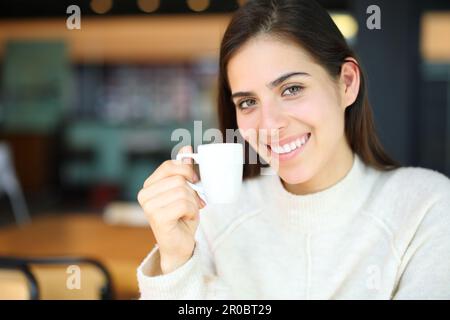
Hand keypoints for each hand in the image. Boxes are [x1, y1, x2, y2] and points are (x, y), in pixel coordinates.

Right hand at [137, 146, 205, 273]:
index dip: (186, 171)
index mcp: (149, 185)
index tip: (195, 181)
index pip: (169, 166)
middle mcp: (144, 195)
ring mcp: (149, 206)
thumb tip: (186, 148)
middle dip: (192, 192)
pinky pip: (184, 204)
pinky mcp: (157, 217)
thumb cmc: (182, 217)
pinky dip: (192, 211)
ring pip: (183, 192)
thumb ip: (184, 170)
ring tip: (188, 213)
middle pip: (178, 179)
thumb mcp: (185, 190)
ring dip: (193, 203)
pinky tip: (186, 218)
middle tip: (192, 204)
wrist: (179, 246)